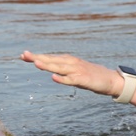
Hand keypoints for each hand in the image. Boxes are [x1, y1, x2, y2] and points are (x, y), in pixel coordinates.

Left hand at [20, 51, 135, 112]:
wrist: (112, 80)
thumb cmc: (94, 76)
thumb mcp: (77, 72)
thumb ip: (65, 71)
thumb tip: (52, 71)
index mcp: (69, 61)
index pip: (50, 57)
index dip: (37, 56)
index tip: (23, 55)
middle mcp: (72, 63)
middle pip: (52, 60)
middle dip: (37, 58)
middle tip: (23, 55)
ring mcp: (77, 71)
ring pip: (59, 67)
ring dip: (47, 65)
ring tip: (35, 63)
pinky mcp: (83, 80)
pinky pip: (71, 79)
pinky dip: (62, 78)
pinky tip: (54, 77)